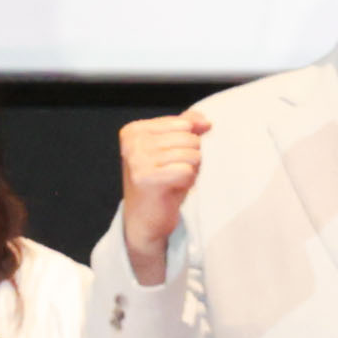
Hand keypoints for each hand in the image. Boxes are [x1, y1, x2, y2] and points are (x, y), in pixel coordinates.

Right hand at [116, 113, 208, 279]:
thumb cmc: (162, 180)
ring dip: (189, 171)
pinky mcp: (147, 178)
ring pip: (192, 154)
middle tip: (172, 172)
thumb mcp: (173, 148)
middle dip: (190, 158)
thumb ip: (187, 127)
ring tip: (172, 180)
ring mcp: (137, 160)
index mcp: (134, 130)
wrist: (145, 216)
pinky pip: (187, 171)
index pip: (184, 124)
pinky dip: (186, 182)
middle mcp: (132, 143)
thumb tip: (205, 121)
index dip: (187, 144)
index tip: (169, 160)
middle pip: (190, 139)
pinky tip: (172, 188)